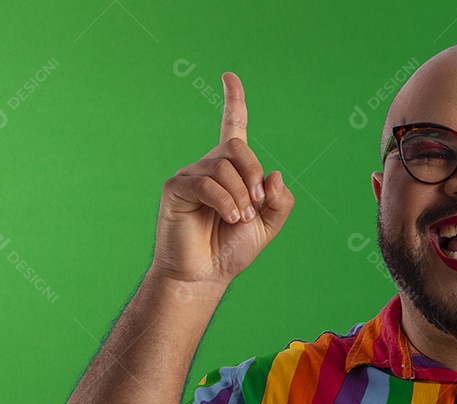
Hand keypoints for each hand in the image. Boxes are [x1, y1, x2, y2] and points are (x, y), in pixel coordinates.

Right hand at [152, 72, 294, 289]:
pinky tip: (229, 218)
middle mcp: (209, 167)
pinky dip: (225, 202)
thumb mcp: (268, 225)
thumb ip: (280, 200)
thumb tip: (274, 174)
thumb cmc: (232, 249)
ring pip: (224, 168)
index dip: (233, 101)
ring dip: (240, 197)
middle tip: (256, 202)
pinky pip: (207, 183)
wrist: (205, 274)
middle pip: (238, 147)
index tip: (230, 77)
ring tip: (238, 219)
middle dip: (254, 173)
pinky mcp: (176, 188)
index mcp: (232, 171)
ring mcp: (191, 174)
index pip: (232, 128)